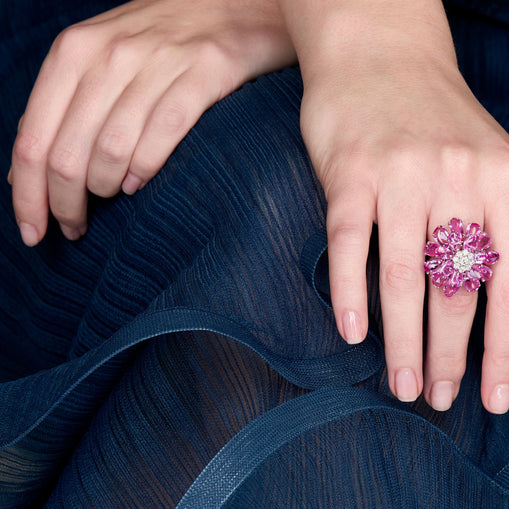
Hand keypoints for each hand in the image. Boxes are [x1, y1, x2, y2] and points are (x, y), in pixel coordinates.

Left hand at [10, 0, 294, 243]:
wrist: (230, 4)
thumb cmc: (161, 41)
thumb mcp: (99, 60)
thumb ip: (62, 109)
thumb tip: (23, 172)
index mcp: (74, 52)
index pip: (32, 140)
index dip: (29, 196)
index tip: (35, 232)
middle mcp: (109, 55)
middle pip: (66, 155)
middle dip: (65, 205)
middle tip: (76, 229)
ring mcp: (157, 63)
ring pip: (111, 151)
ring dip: (106, 188)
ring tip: (113, 195)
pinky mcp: (202, 74)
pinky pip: (162, 134)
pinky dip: (146, 168)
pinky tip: (141, 183)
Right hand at [281, 0, 508, 412]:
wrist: (383, 57)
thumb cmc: (441, 128)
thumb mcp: (497, 179)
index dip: (505, 350)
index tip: (492, 400)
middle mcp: (459, 178)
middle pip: (456, 288)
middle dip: (451, 355)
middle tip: (439, 399)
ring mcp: (402, 174)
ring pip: (402, 275)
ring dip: (403, 340)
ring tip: (403, 386)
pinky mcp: (349, 172)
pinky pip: (349, 241)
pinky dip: (348, 291)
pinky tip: (352, 333)